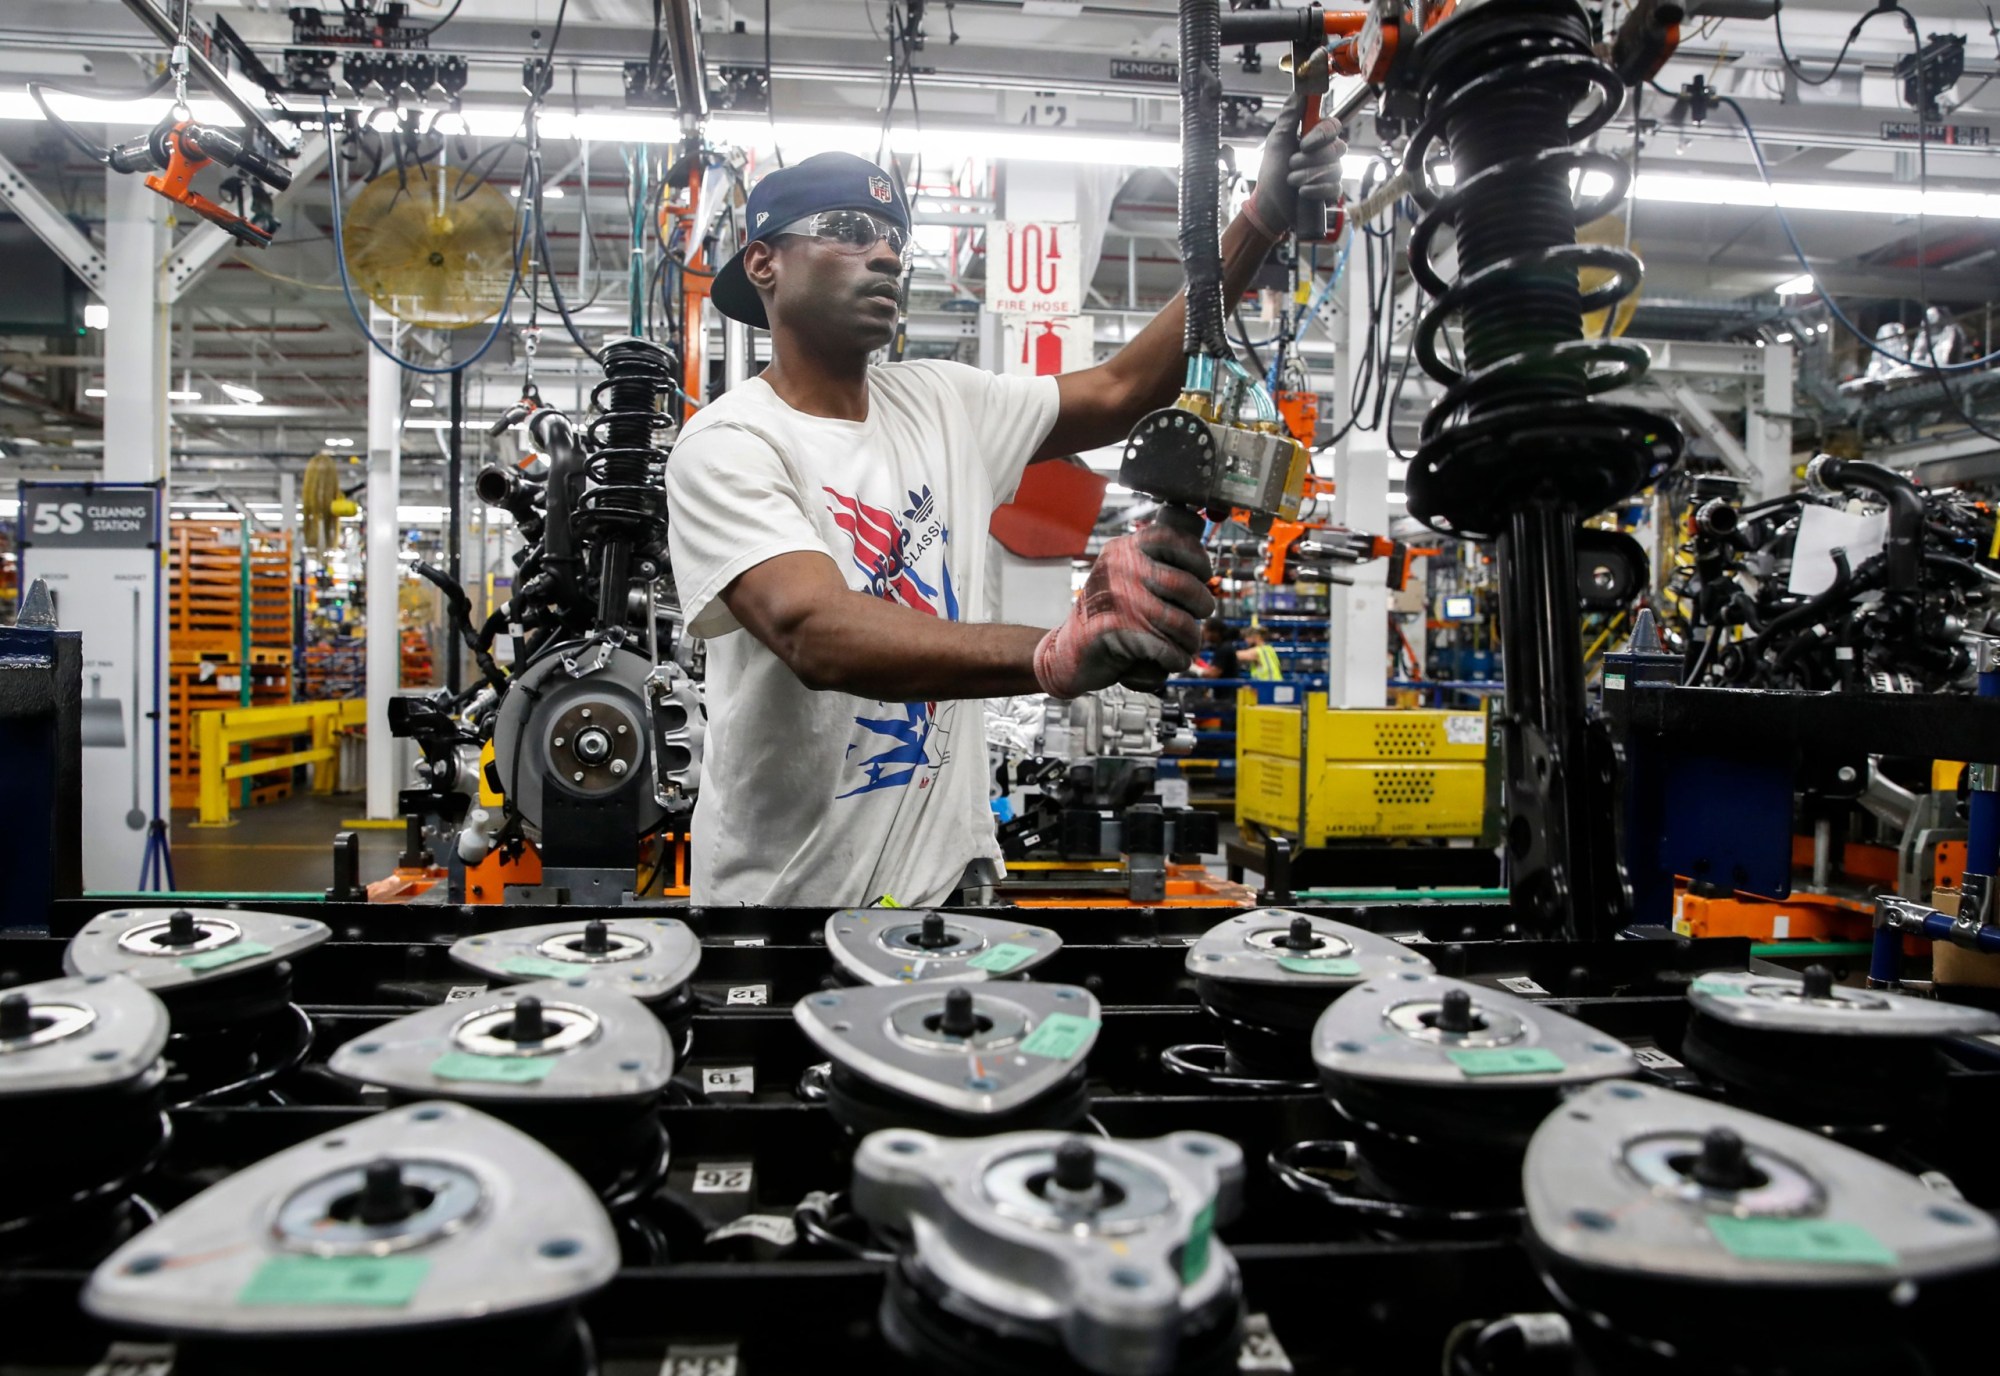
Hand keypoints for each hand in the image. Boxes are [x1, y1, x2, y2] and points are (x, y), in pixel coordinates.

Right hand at [1034, 510, 1217, 697]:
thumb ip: (1157, 558)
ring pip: (1181, 622)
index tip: (1202, 575)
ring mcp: (1117, 598)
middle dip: (1201, 606)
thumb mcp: (1127, 577)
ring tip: (1183, 646)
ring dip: (1190, 641)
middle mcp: (1119, 568)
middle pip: (1185, 584)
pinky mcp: (1117, 630)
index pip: (1174, 537)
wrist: (1068, 654)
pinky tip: (1167, 661)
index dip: (1198, 559)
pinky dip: (1175, 660)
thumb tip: (1198, 530)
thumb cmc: (1109, 616)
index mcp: (1124, 550)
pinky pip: (1167, 649)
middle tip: (1196, 618)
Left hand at [1246, 48, 1347, 239]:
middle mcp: (1327, 152)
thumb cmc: (1272, 171)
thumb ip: (1289, 115)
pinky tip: (1302, 192)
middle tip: (1291, 165)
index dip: (1322, 135)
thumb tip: (1300, 89)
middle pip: (1337, 148)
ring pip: (1335, 169)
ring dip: (1308, 175)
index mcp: (1316, 137)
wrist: (1269, 204)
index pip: (1333, 126)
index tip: (1304, 144)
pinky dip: (1315, 190)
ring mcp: (1331, 172)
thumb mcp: (1277, 140)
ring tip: (1291, 180)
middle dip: (1310, 160)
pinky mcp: (1331, 192)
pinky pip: (1334, 187)